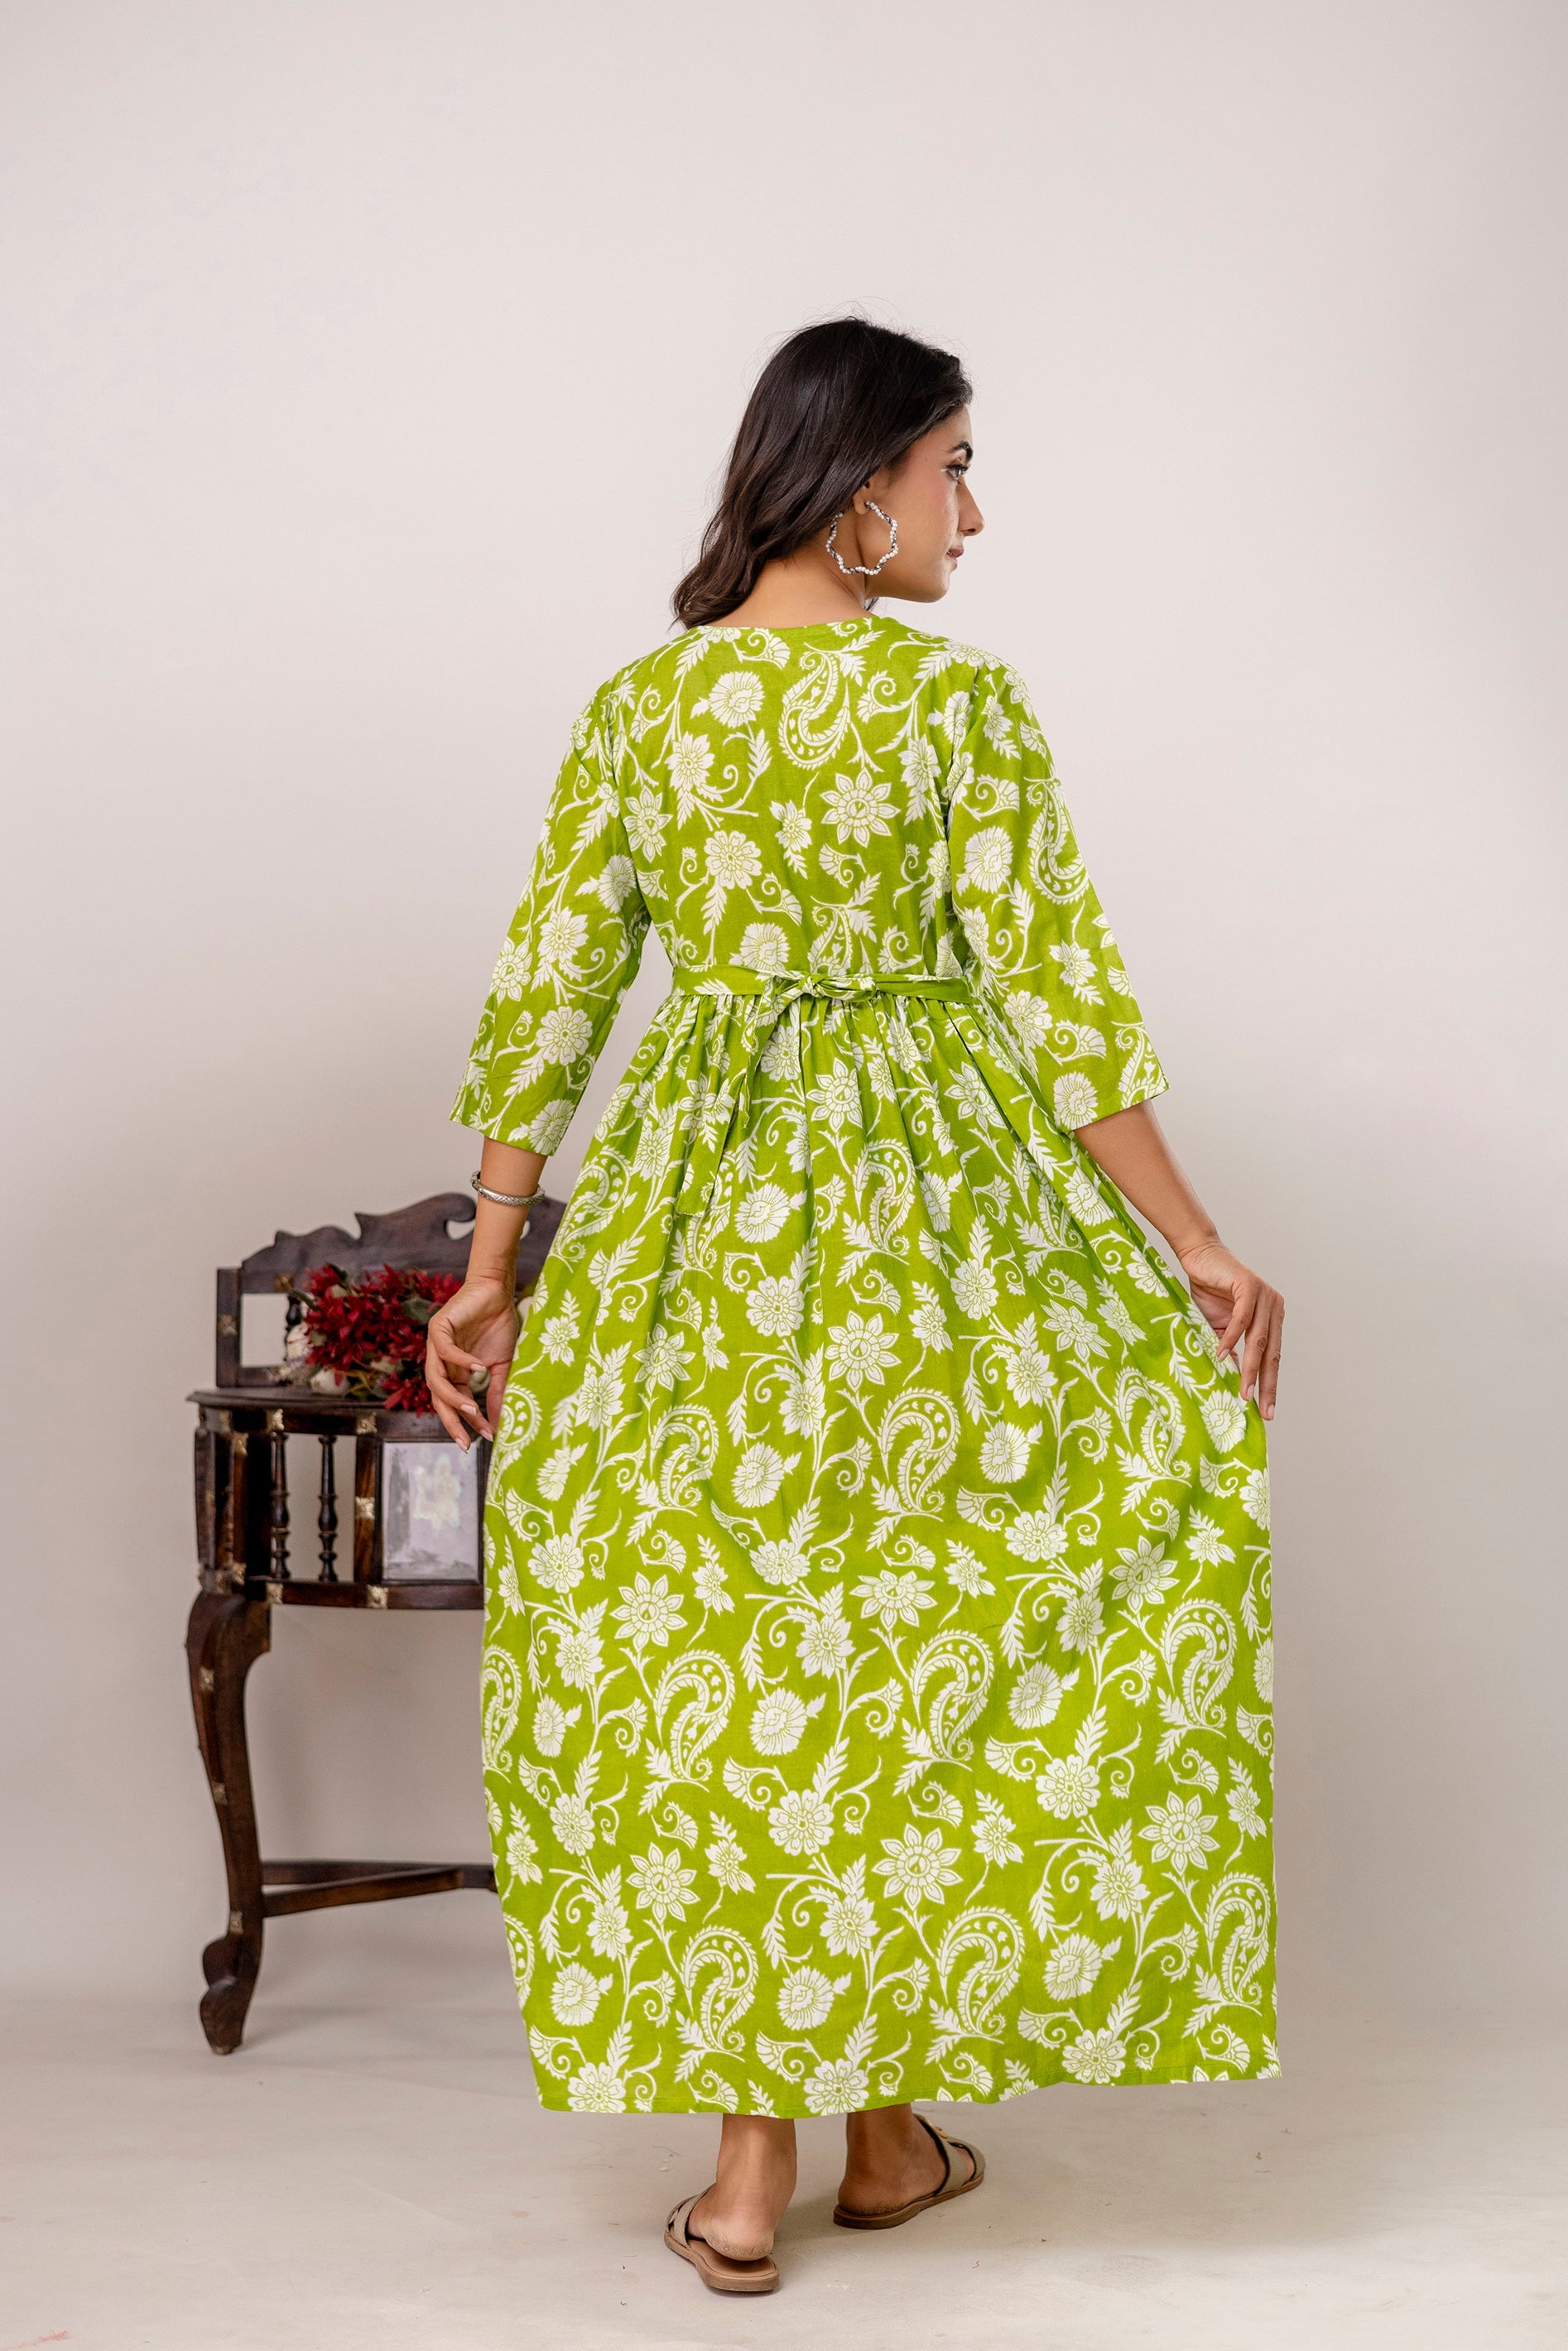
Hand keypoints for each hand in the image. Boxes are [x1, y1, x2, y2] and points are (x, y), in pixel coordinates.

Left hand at [425, 1274, 520, 1449]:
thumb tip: (499, 1422)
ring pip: (436, 1379)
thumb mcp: (501, 1365)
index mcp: (454, 1374)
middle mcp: (441, 1363)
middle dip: (451, 1420)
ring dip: (453, 1397)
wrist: (497, 1292)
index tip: (486, 1438)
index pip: (454, 1404)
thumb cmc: (498, 1325)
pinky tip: (479, 1368)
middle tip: (466, 1440)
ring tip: (471, 1409)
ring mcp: (436, 1346)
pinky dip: (460, 1361)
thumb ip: (497, 1391)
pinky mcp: (439, 1327)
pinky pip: (444, 1350)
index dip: (467, 1422)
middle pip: (438, 1399)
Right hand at [1175, 1239, 1283, 1419]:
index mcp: (1271, 1319)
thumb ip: (1231, 1349)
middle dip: (1267, 1383)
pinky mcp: (1249, 1285)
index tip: (1266, 1410)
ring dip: (1250, 1367)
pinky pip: (1242, 1319)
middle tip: (1263, 1410)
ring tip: (1244, 1391)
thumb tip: (1234, 1379)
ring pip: (1259, 1339)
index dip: (1269, 1384)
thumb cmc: (1210, 1292)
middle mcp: (1274, 1307)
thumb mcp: (1220, 1327)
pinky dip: (1231, 1338)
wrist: (1199, 1258)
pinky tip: (1222, 1356)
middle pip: (1271, 1352)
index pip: (1272, 1357)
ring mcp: (1265, 1296)